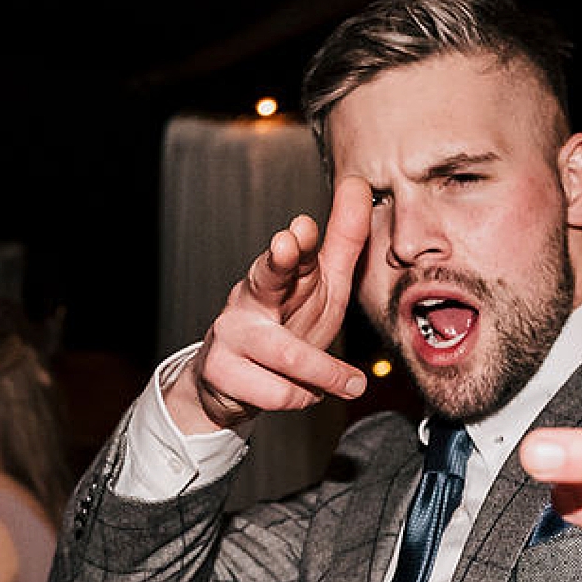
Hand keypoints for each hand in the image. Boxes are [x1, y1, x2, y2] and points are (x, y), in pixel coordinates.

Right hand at [166, 175, 373, 432]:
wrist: (231, 383)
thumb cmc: (285, 326)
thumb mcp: (321, 287)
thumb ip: (342, 242)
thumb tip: (359, 184)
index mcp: (275, 277)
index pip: (286, 256)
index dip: (295, 244)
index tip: (302, 227)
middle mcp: (248, 300)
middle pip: (264, 279)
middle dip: (277, 262)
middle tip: (286, 243)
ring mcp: (230, 336)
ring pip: (287, 355)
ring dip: (325, 372)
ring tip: (353, 383)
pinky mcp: (221, 374)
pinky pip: (278, 393)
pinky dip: (300, 397)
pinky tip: (302, 393)